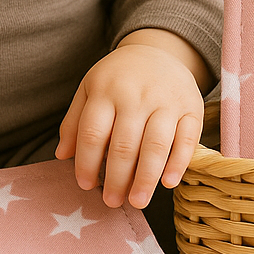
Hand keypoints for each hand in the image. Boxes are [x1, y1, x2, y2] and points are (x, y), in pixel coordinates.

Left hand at [55, 31, 206, 208]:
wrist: (156, 50)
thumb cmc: (117, 78)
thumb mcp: (89, 89)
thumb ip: (74, 121)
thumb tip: (62, 155)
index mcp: (106, 90)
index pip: (93, 133)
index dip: (87, 162)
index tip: (85, 185)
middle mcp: (136, 95)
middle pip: (124, 144)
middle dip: (117, 178)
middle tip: (112, 202)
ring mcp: (165, 100)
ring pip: (155, 145)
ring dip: (145, 178)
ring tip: (137, 201)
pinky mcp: (191, 107)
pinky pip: (186, 139)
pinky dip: (178, 163)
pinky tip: (168, 183)